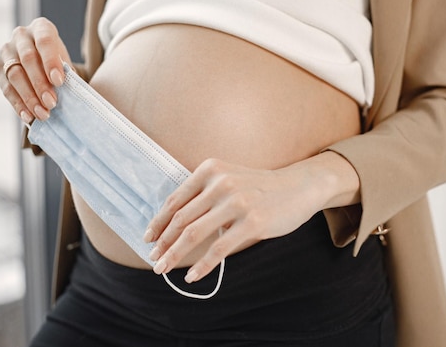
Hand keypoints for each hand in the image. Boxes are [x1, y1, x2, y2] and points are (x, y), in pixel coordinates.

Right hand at [0, 17, 71, 122]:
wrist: (43, 62)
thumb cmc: (59, 62)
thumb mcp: (66, 63)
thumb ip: (67, 73)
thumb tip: (72, 93)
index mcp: (42, 28)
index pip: (45, 41)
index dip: (51, 61)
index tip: (59, 81)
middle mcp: (21, 36)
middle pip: (28, 60)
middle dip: (40, 84)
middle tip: (52, 103)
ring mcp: (6, 52)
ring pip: (15, 75)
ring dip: (30, 97)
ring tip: (43, 113)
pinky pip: (6, 88)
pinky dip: (18, 104)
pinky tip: (29, 116)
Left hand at [143, 157, 340, 283]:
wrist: (298, 186)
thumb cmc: (259, 186)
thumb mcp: (228, 177)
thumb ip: (203, 193)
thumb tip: (173, 223)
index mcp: (210, 169)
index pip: (175, 200)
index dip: (158, 221)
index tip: (147, 238)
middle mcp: (221, 183)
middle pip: (181, 219)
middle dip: (162, 242)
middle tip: (153, 259)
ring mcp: (237, 202)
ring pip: (194, 234)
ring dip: (174, 255)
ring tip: (163, 268)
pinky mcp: (252, 223)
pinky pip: (219, 248)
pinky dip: (202, 265)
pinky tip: (192, 277)